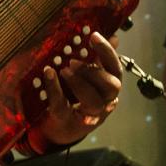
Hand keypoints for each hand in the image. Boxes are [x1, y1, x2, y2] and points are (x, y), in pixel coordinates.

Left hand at [37, 32, 122, 146]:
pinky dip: (54, 89)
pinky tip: (48, 73)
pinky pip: (62, 106)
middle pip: (111, 86)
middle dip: (94, 70)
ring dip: (79, 82)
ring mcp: (88, 115)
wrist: (62, 129)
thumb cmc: (79, 99)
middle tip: (74, 60)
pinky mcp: (67, 121)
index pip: (116, 69)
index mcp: (110, 89)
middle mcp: (105, 103)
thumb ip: (100, 60)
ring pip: (93, 100)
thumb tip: (114, 37)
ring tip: (64, 69)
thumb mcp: (92, 79)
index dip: (108, 52)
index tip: (93, 36)